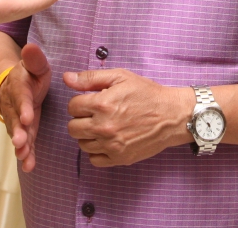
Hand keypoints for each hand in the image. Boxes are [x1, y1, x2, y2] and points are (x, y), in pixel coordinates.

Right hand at [0, 44, 52, 171]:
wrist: (14, 84)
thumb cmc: (30, 74)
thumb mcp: (35, 64)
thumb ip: (34, 59)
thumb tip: (31, 47)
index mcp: (19, 86)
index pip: (20, 96)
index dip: (23, 107)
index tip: (27, 117)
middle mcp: (14, 104)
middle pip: (15, 119)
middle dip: (18, 131)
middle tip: (20, 142)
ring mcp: (16, 119)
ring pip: (17, 133)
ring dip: (20, 146)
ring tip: (23, 157)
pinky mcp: (22, 129)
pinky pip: (23, 142)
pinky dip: (25, 154)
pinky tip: (29, 165)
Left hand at [64, 68, 193, 167]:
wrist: (171, 115)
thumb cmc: (147, 93)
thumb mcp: (120, 77)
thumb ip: (90, 78)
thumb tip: (66, 78)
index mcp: (102, 104)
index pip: (72, 107)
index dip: (80, 102)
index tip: (91, 102)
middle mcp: (103, 126)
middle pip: (72, 127)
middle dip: (81, 119)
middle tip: (95, 114)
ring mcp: (111, 145)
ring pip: (81, 144)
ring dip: (88, 135)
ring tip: (103, 126)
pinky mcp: (119, 158)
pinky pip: (94, 159)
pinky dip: (97, 151)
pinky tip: (107, 140)